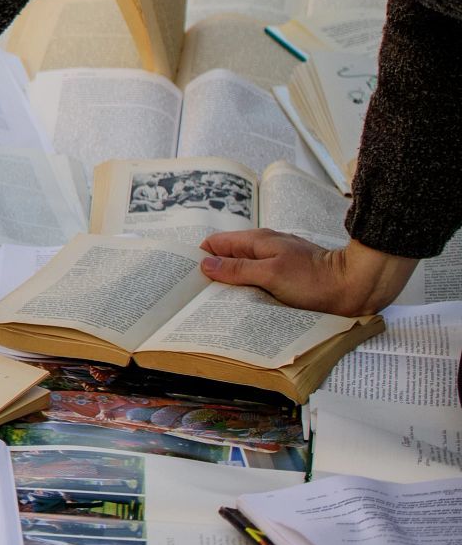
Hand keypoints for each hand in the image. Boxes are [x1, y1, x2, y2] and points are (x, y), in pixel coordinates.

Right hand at [199, 229, 415, 317]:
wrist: (357, 287)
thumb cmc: (315, 281)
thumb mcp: (271, 275)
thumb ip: (238, 268)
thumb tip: (207, 264)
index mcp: (257, 241)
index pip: (215, 243)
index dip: (200, 257)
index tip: (188, 277)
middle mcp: (265, 247)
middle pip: (227, 257)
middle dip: (214, 273)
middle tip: (201, 295)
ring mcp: (277, 260)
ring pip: (243, 270)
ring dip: (233, 284)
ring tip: (221, 303)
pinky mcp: (288, 275)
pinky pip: (259, 279)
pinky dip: (250, 289)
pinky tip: (248, 304)